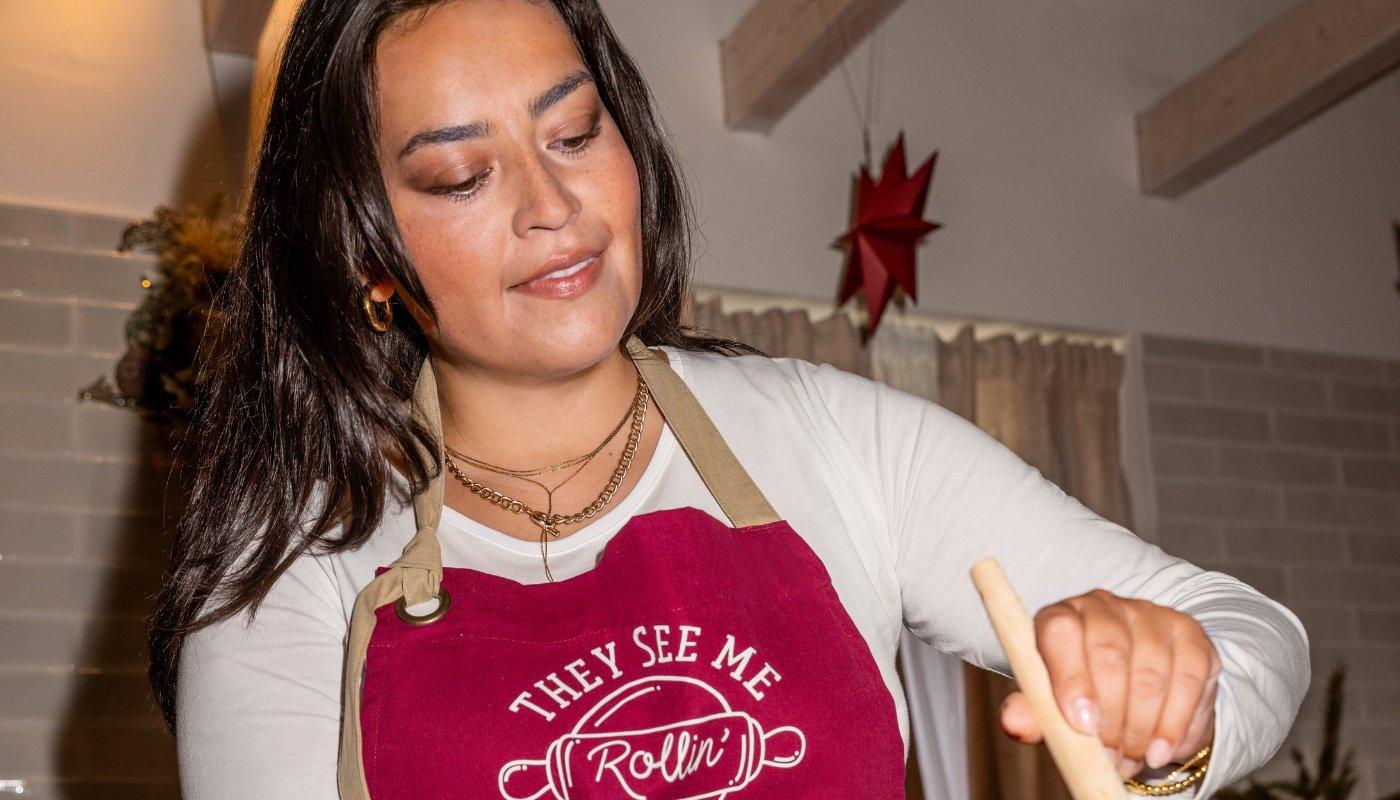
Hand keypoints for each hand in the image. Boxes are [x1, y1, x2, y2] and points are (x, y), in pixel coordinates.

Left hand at [999, 589, 1220, 777]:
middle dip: (1111, 716)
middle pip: (1110, 652)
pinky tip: (1163, 749)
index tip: (1082, 726)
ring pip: (1151, 672)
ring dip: (1142, 727)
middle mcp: (1103, 605)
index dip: (1070, 678)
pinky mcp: (1188, 634)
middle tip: (1109, 756)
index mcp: (1059, 617)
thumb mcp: (1050, 708)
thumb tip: (1013, 722)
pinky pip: (1189, 679)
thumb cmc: (1080, 699)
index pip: (1060, 630)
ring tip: (1131, 758)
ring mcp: (1149, 614)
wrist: (1131, 694)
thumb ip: (1031, 714)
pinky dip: (1176, 723)